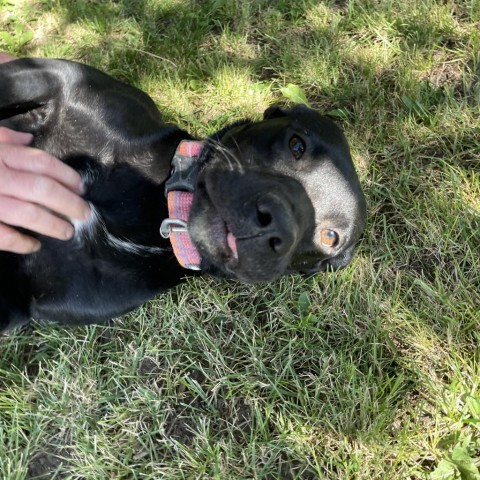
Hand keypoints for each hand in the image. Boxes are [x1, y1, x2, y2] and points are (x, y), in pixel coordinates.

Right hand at [0, 127, 90, 253]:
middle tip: (85, 213)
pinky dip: (20, 242)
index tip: (81, 188)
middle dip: (69, 203)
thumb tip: (29, 138)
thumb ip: (1, 136)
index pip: (42, 163)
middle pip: (43, 189)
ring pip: (28, 213)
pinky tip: (34, 246)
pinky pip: (1, 235)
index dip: (67, 176)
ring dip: (52, 224)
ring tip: (67, 232)